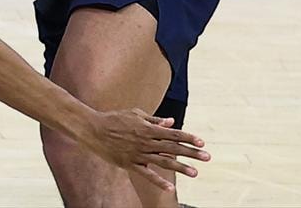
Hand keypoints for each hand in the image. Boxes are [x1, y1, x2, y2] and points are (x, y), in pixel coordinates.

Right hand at [81, 108, 209, 191]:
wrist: (94, 129)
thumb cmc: (115, 118)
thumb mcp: (135, 114)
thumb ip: (154, 120)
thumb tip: (171, 122)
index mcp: (148, 128)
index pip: (173, 133)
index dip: (188, 137)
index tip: (201, 142)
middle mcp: (146, 141)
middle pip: (173, 148)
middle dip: (191, 153)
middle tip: (207, 157)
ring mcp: (138, 154)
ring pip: (163, 162)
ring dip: (180, 167)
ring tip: (195, 173)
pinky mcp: (129, 164)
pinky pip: (146, 174)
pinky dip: (158, 181)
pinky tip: (170, 187)